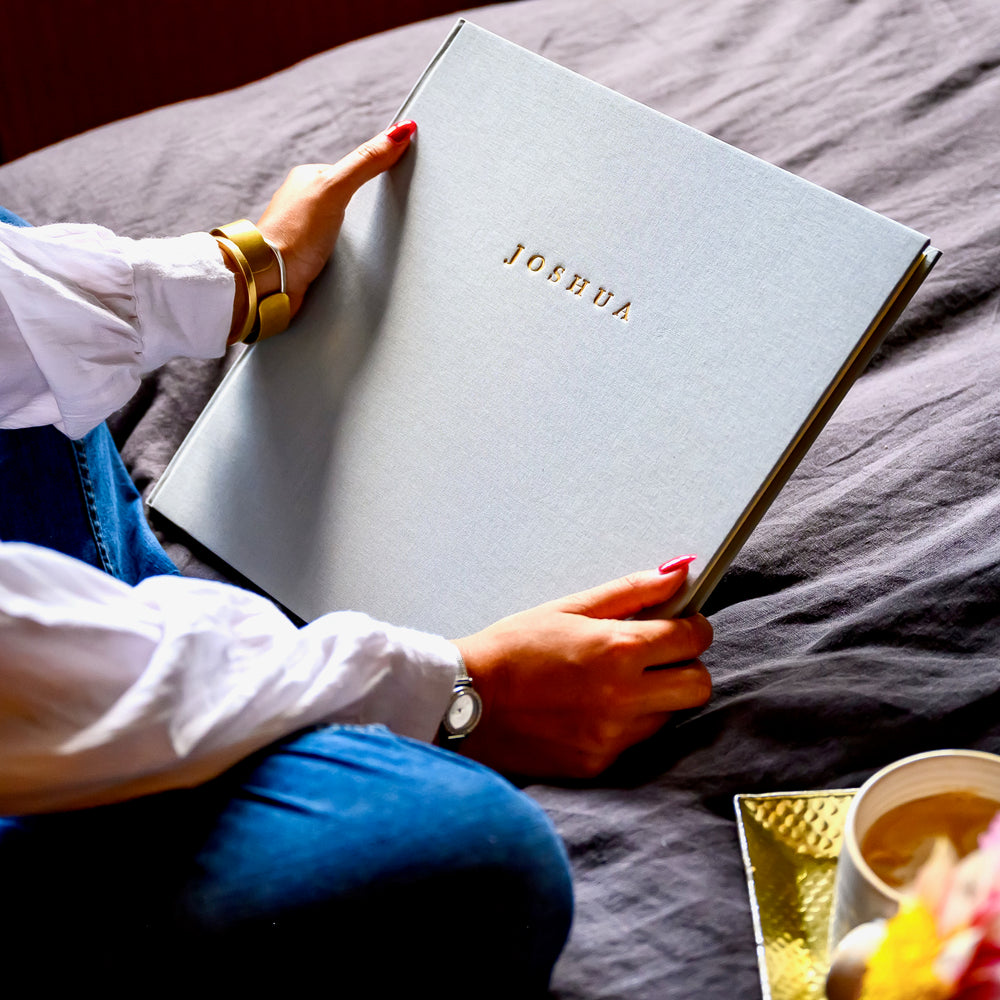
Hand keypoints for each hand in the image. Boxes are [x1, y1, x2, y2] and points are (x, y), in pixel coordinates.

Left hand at [254, 120, 416, 314]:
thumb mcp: (336, 188)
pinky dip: (349, 255)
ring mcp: (305, 230)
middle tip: (382, 216)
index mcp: (308, 178)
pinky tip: (354, 260)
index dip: (375, 174)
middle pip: (349, 198)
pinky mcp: (309, 257)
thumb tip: (399, 132)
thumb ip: (366, 162)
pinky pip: (337, 250)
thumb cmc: (296, 233)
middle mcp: (304, 202)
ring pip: (343, 226)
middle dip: (366, 208)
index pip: (352, 169)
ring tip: (368, 241)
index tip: (396, 178)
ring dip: (358, 235)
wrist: (273, 279)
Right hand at [452, 559, 712, 778]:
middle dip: (687, 666)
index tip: (680, 624)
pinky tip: (593, 708)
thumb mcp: (569, 608)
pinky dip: (627, 723)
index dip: (692, 627)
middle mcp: (623, 697)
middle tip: (657, 656)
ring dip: (658, 696)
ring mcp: (612, 736)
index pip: (693, 638)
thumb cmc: (512, 647)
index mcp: (618, 650)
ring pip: (670, 715)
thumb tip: (676, 576)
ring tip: (616, 683)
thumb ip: (629, 592)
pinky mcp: (598, 763)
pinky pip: (636, 741)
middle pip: (698, 685)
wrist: (463, 700)